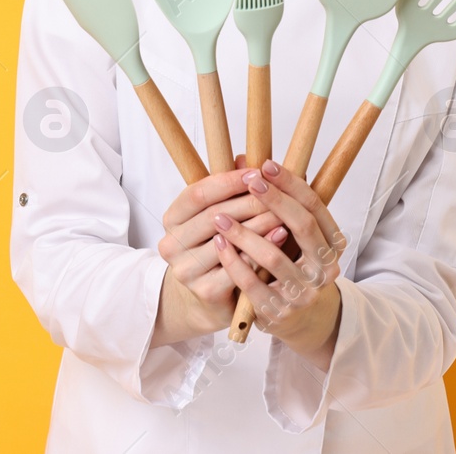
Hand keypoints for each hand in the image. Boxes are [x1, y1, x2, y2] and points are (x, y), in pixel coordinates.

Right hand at [151, 158, 289, 347]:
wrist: (207, 297)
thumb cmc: (217, 246)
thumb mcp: (219, 214)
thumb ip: (230, 189)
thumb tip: (246, 159)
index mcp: (172, 219)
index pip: (198, 193)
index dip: (229, 181)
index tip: (257, 172)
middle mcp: (171, 245)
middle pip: (214, 216)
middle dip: (250, 201)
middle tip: (277, 191)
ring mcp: (186, 270)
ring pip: (228, 241)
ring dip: (260, 223)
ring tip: (285, 211)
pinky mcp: (205, 292)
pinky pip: (238, 267)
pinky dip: (261, 249)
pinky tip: (280, 236)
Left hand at [213, 159, 347, 369]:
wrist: (300, 320)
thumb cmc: (293, 266)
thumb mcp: (292, 235)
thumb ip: (275, 202)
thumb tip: (244, 161)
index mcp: (333, 244)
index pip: (315, 206)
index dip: (291, 184)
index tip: (267, 165)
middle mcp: (325, 268)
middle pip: (302, 225)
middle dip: (274, 200)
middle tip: (249, 180)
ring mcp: (304, 292)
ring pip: (274, 255)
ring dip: (245, 232)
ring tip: (220, 215)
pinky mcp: (279, 311)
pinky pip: (252, 283)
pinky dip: (233, 262)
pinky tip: (219, 244)